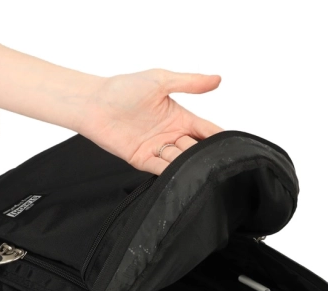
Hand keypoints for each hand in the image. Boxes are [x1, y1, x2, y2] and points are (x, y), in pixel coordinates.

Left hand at [76, 68, 223, 174]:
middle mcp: (171, 135)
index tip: (233, 146)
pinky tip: (180, 174)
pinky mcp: (142, 160)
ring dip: (188, 164)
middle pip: (195, 150)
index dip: (219, 138)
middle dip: (203, 154)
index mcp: (179, 117)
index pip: (206, 131)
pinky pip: (161, 170)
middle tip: (213, 159)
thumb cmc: (123, 88)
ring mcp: (157, 149)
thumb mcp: (161, 80)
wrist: (93, 103)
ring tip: (198, 168)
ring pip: (180, 162)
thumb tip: (218, 79)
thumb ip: (189, 82)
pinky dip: (171, 173)